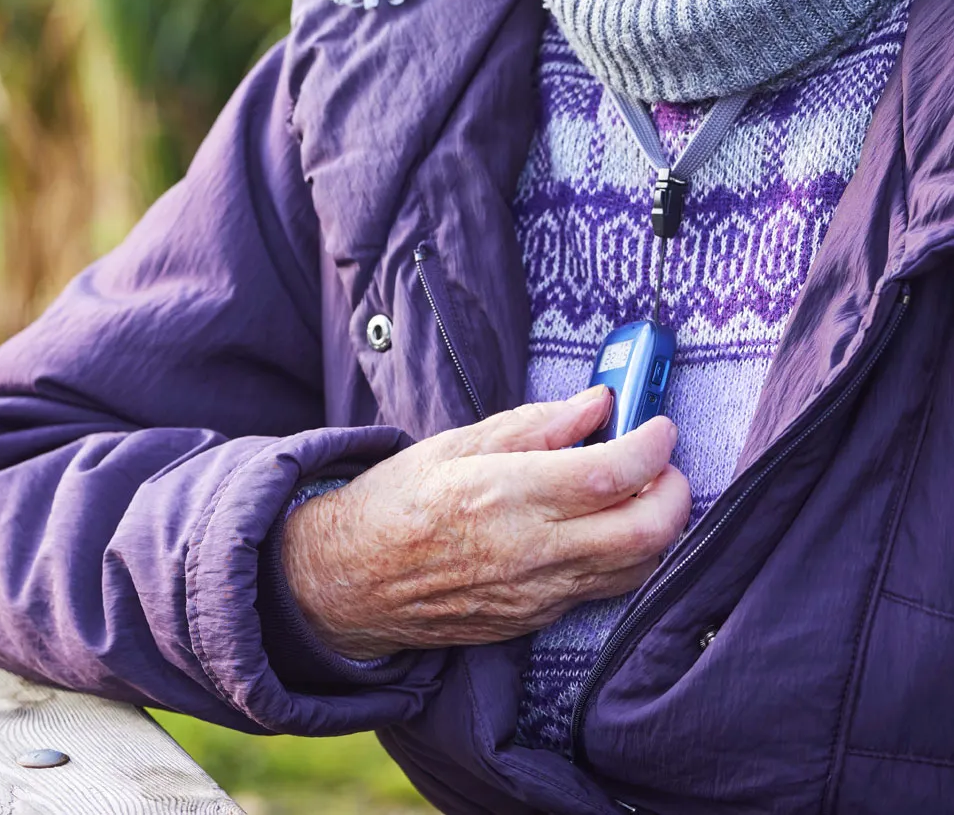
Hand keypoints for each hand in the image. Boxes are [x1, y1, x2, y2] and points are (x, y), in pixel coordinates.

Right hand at [282, 388, 691, 658]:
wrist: (348, 582)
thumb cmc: (397, 501)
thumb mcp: (456, 443)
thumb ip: (535, 425)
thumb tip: (598, 404)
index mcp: (504, 494)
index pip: (610, 474)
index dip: (651, 446)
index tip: (659, 424)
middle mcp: (529, 551)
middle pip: (645, 532)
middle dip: (676, 492)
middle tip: (663, 462)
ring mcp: (536, 594)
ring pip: (637, 569)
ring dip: (658, 528)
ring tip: (640, 490)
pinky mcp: (535, 621)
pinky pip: (604, 591)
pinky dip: (625, 557)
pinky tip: (607, 526)